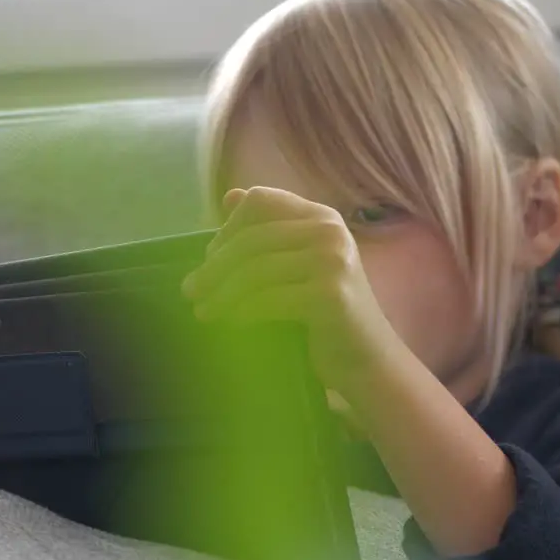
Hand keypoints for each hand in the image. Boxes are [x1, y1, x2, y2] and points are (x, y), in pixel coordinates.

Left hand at [181, 187, 400, 399]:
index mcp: (323, 217)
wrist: (368, 362)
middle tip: (191, 291)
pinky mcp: (330, 295)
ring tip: (202, 310)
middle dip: (215, 266)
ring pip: (256, 269)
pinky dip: (241, 312)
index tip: (211, 258)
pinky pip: (268, 299)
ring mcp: (333, 261)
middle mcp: (331, 231)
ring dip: (221, 292)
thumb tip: (230, 197)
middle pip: (253, 237)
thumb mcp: (300, 265)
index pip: (261, 201)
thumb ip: (270, 231)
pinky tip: (229, 322)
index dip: (229, 227)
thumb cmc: (328, 316)